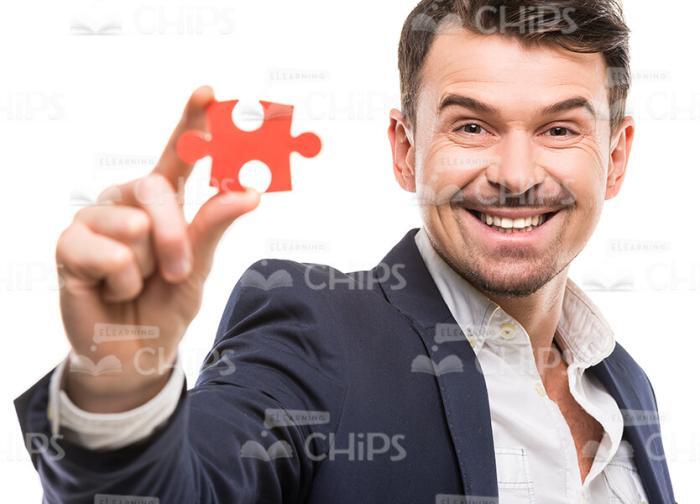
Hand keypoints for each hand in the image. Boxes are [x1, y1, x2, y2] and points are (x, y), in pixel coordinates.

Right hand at [55, 86, 260, 411]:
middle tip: (176, 271)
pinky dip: (121, 283)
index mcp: (161, 201)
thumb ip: (215, 225)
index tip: (208, 93)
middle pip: (156, 189)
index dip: (191, 123)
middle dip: (174, 237)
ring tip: (135, 283)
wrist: (137, 351)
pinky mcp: (69, 246)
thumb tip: (250, 190)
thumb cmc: (167, 302)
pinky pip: (109, 255)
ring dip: (147, 268)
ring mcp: (94, 220)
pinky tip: (111, 290)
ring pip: (134, 227)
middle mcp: (126, 201)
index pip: (177, 155)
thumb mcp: (200, 265)